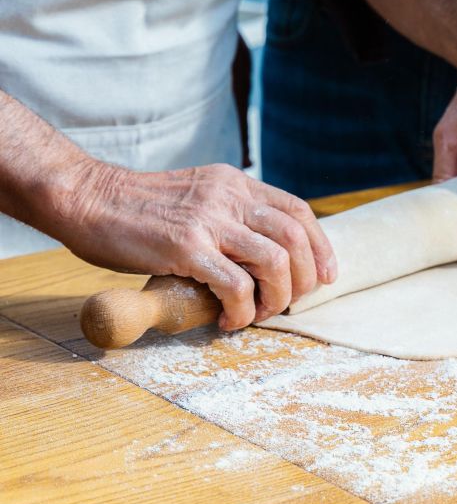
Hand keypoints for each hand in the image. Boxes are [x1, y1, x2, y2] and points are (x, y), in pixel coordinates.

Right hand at [55, 161, 335, 329]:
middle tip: (289, 303)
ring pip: (275, 262)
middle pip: (296, 237)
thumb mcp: (197, 196)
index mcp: (235, 183)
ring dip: (277, 298)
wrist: (84, 197)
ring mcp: (208, 220)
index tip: (326, 276)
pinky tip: (228, 320)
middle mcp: (229, 197)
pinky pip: (236, 286)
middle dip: (305, 279)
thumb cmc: (137, 209)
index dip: (320, 246)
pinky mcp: (186, 247)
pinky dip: (242, 310)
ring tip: (258, 314)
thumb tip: (263, 253)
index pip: (298, 211)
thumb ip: (230, 214)